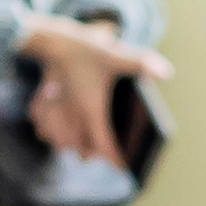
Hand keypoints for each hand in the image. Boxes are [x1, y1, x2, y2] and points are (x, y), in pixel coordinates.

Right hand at [16, 15, 171, 161]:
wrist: (50, 40)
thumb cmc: (84, 50)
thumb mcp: (115, 55)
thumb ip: (141, 65)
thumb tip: (167, 74)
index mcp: (91, 112)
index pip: (104, 148)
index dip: (116, 159)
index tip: (124, 165)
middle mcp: (71, 120)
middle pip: (83, 153)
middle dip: (95, 153)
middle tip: (106, 147)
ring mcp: (52, 117)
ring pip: (62, 146)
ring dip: (74, 146)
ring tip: (86, 139)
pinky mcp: (39, 110)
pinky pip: (44, 132)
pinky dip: (53, 133)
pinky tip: (62, 126)